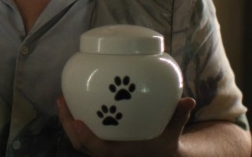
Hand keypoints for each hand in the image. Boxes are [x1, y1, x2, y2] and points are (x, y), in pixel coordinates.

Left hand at [57, 96, 195, 156]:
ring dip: (67, 123)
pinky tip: (72, 105)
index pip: (99, 151)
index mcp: (122, 155)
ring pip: (78, 142)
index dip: (87, 138)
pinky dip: (75, 123)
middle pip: (80, 146)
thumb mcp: (173, 134)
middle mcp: (109, 155)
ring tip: (61, 100)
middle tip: (62, 100)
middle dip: (68, 125)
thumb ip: (179, 117)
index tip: (78, 122)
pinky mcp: (100, 145)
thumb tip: (190, 100)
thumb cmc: (165, 146)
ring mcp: (102, 151)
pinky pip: (83, 137)